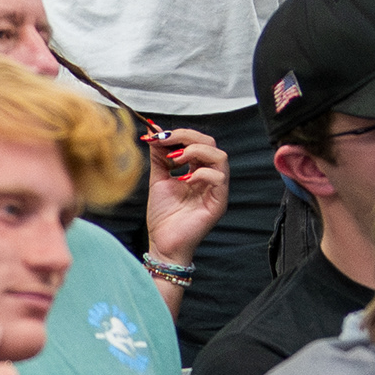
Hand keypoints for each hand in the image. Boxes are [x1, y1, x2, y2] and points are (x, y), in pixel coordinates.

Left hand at [142, 125, 228, 264]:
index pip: (198, 142)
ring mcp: (216, 189)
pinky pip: (219, 178)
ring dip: (196, 151)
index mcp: (197, 170)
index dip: (180, 134)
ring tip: (176, 159)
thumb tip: (154, 132)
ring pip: (220, 157)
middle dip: (187, 136)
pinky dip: (201, 173)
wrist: (163, 243)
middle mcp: (209, 177)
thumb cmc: (163, 216)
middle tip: (166, 141)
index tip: (157, 135)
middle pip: (211, 144)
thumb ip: (159, 157)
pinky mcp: (218, 202)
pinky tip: (185, 180)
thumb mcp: (158, 179)